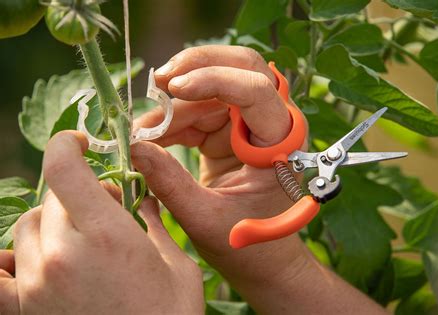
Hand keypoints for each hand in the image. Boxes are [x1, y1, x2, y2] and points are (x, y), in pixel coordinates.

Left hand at [0, 131, 203, 314]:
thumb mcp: (175, 265)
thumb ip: (153, 222)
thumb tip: (142, 195)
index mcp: (106, 235)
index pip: (64, 168)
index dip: (67, 143)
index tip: (80, 142)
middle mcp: (62, 255)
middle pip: (51, 197)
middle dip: (77, 192)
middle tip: (104, 206)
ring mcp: (36, 284)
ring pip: (26, 226)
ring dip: (51, 221)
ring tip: (79, 238)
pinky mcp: (24, 309)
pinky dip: (9, 260)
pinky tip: (29, 261)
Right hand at [131, 45, 385, 313]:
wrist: (262, 260)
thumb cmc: (246, 247)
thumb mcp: (204, 219)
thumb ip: (169, 183)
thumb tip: (134, 146)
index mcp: (278, 145)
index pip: (255, 90)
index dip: (214, 80)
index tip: (172, 89)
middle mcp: (269, 126)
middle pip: (242, 67)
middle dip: (198, 67)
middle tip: (160, 82)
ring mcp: (248, 127)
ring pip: (213, 88)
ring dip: (175, 102)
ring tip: (143, 130)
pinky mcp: (229, 134)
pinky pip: (198, 112)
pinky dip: (172, 120)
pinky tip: (152, 136)